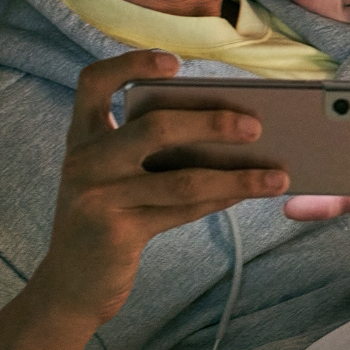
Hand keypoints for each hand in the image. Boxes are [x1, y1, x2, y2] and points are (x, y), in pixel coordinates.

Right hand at [30, 50, 290, 326]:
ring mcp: (97, 197)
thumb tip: (231, 130)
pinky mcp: (116, 232)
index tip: (175, 63)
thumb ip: (151, 150)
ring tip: (279, 175)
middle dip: (212, 123)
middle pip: (155, 127)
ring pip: (181, 179)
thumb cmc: (108, 217)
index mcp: (83, 136)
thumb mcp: (116, 176)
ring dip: (237, 176)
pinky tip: (250, 194)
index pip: (93, 82)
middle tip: (256, 127)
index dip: (129, 64)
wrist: (70, 286)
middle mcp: (84, 160)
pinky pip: (181, 210)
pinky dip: (221, 200)